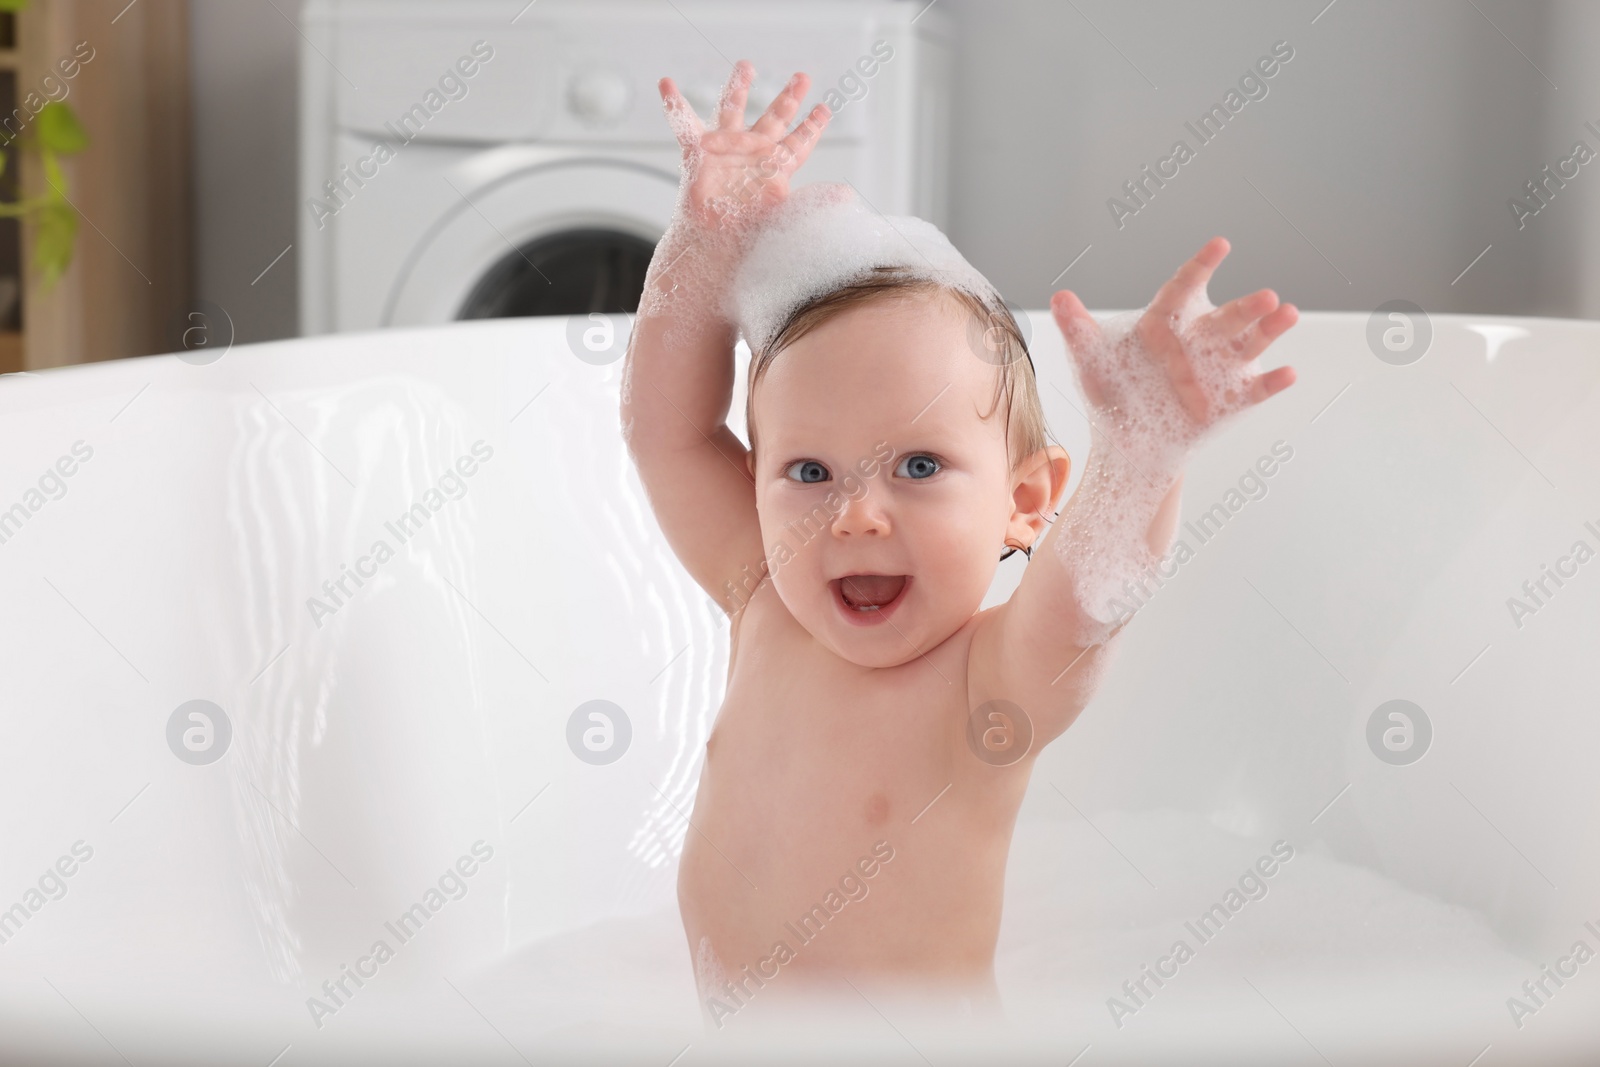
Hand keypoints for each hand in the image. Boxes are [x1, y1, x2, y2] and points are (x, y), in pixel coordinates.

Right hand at [659, 61, 831, 233]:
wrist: (713, 247)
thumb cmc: (748, 238)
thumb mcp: (789, 217)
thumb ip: (816, 203)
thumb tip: (846, 195)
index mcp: (776, 168)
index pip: (800, 141)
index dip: (812, 125)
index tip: (824, 108)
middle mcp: (752, 155)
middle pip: (774, 118)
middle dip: (789, 97)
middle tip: (802, 77)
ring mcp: (726, 151)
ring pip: (733, 110)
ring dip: (738, 88)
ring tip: (746, 66)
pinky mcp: (699, 154)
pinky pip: (684, 125)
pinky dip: (674, 104)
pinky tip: (667, 83)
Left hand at [1051, 237, 1297, 438]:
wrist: (1130, 446)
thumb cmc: (1111, 394)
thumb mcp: (1091, 362)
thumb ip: (1077, 329)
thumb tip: (1058, 297)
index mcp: (1168, 320)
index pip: (1185, 287)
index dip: (1202, 266)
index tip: (1220, 245)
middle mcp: (1200, 338)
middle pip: (1227, 316)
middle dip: (1248, 306)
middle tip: (1266, 295)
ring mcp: (1220, 367)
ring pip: (1250, 343)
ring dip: (1269, 329)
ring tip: (1286, 314)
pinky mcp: (1233, 399)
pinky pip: (1256, 388)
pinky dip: (1272, 382)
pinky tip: (1287, 373)